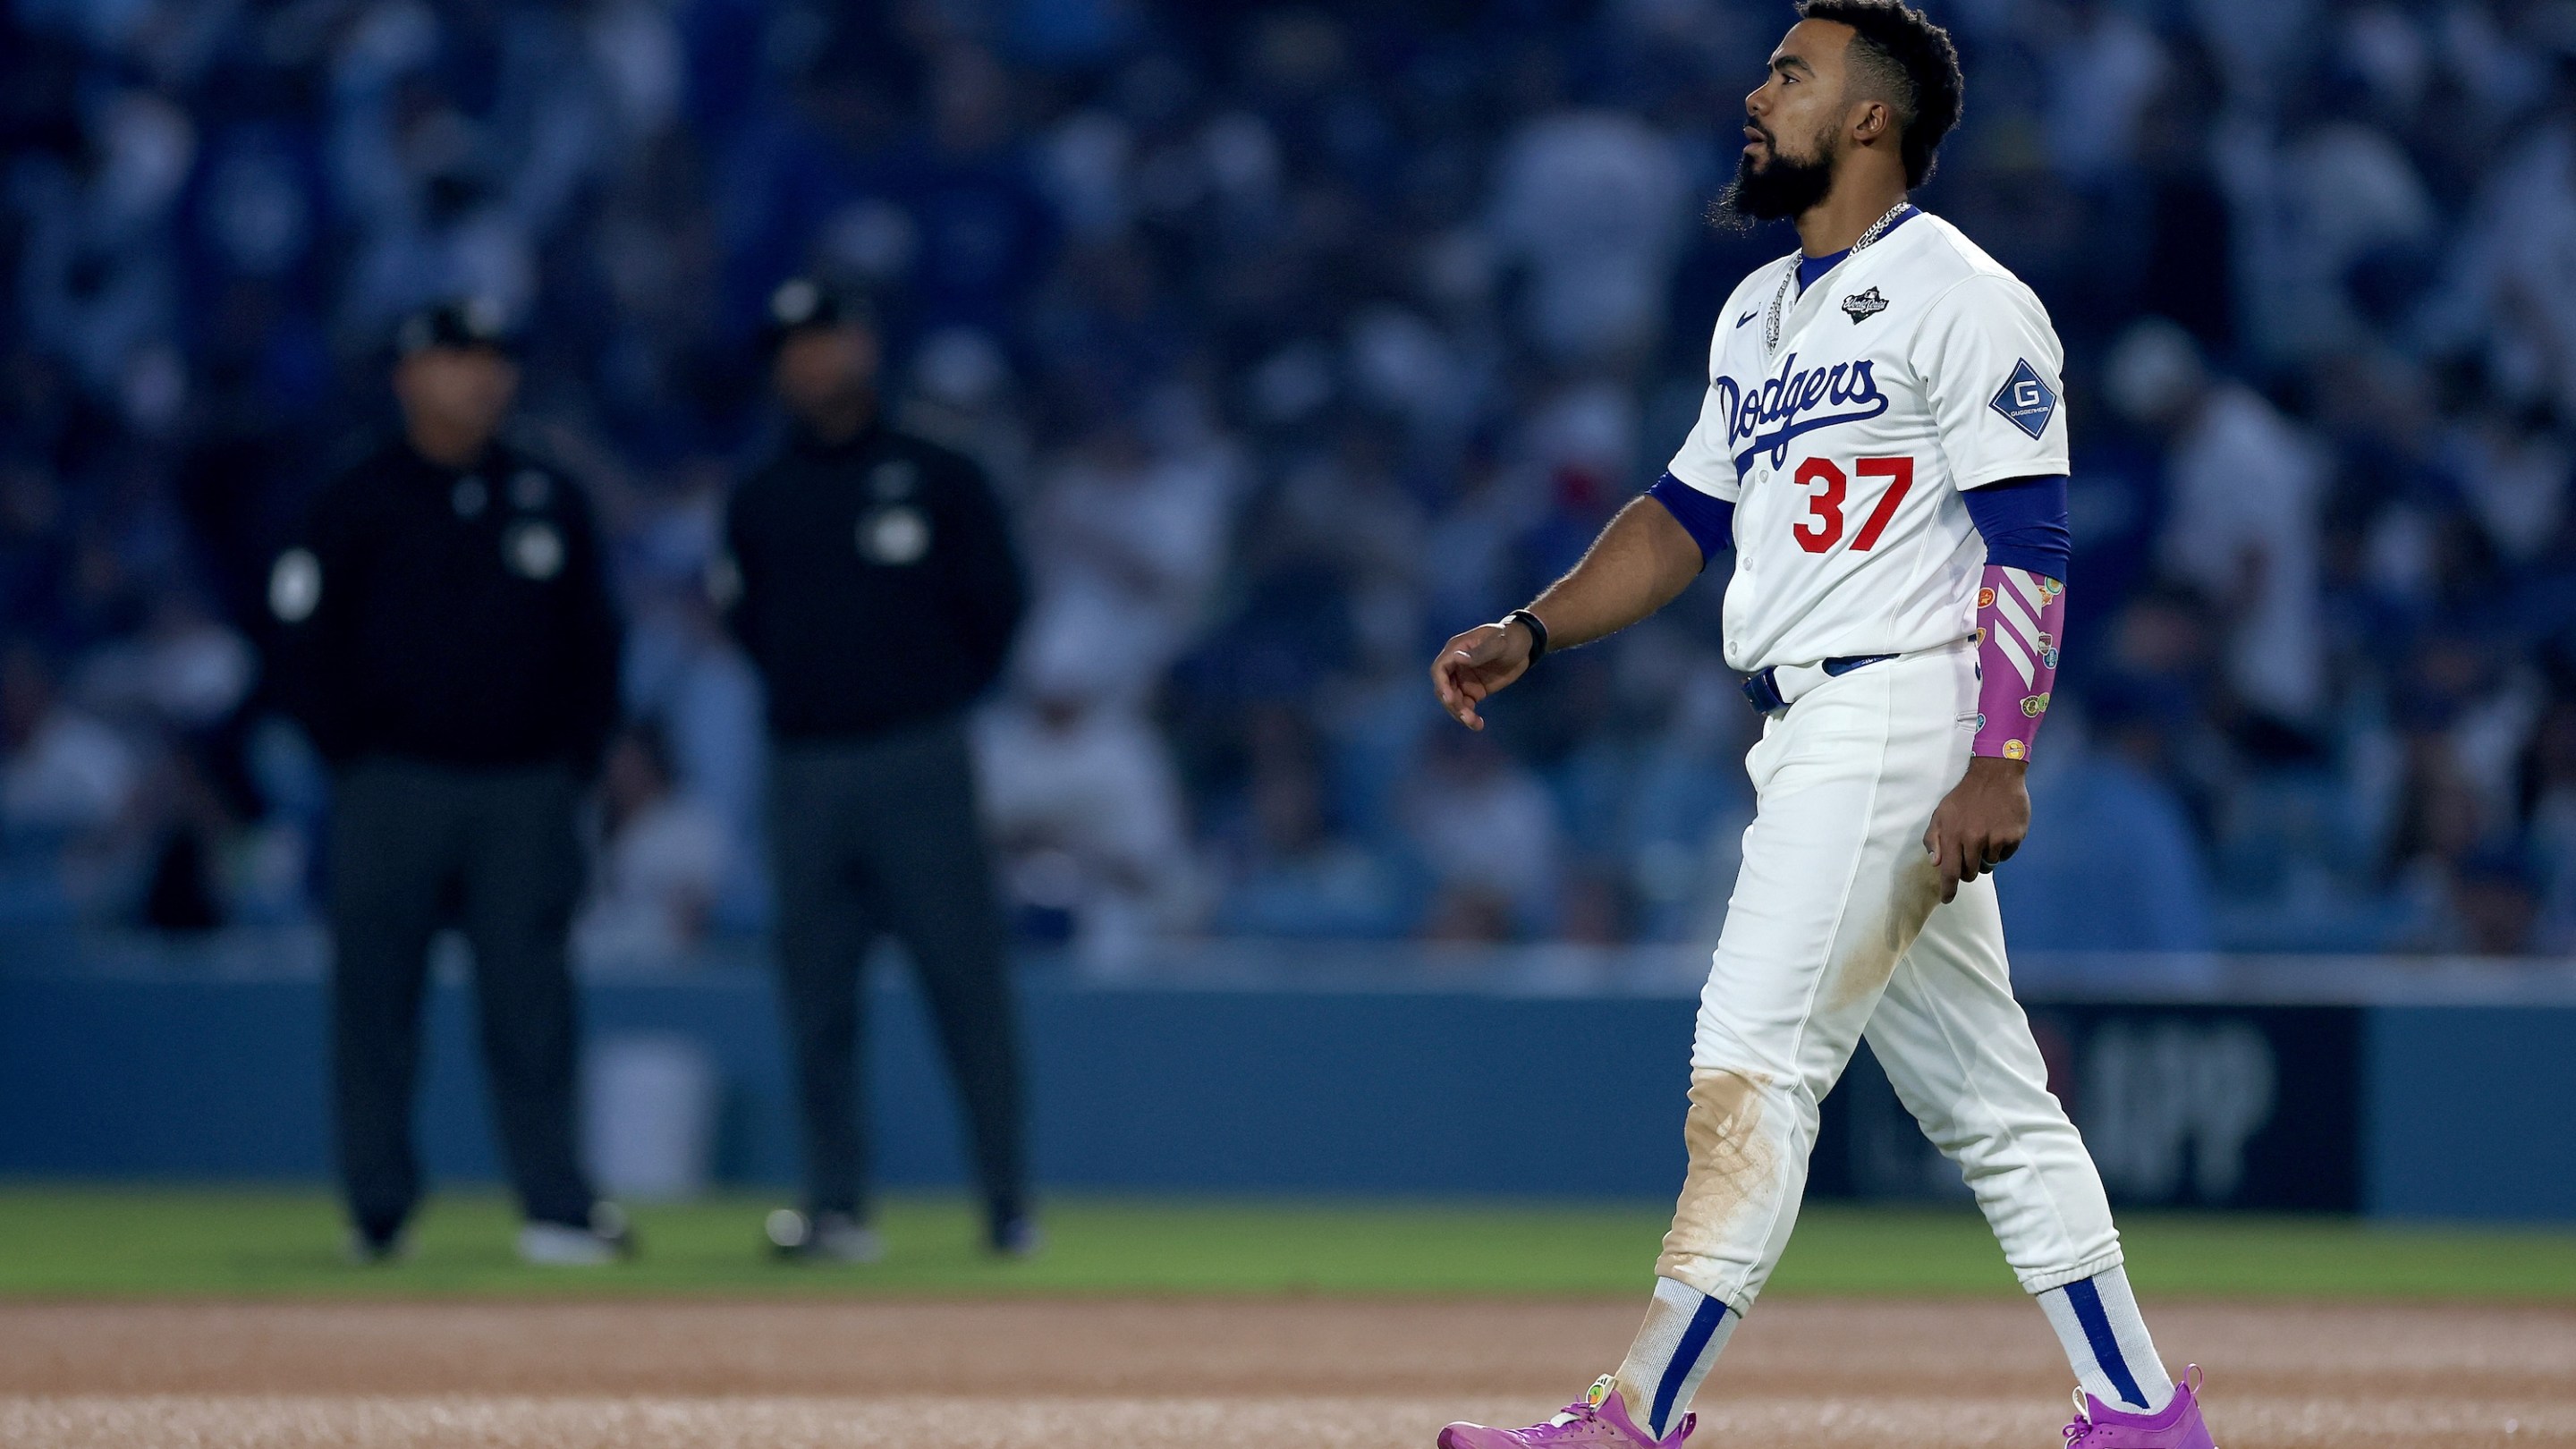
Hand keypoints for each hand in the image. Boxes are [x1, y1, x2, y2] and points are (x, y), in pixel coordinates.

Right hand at [1429, 619, 1535, 730]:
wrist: (1525, 646)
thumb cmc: (1510, 638)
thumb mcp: (1498, 643)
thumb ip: (1479, 653)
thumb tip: (1458, 658)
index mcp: (1456, 650)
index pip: (1439, 669)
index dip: (1441, 685)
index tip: (1450, 698)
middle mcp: (1456, 666)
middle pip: (1444, 689)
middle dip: (1452, 704)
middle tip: (1467, 715)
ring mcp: (1464, 680)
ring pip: (1453, 701)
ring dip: (1460, 713)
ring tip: (1475, 723)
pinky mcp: (1474, 691)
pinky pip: (1466, 706)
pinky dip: (1469, 717)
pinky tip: (1478, 724)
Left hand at [1923, 756, 2030, 902]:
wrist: (1996, 775)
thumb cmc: (1965, 796)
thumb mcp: (1941, 813)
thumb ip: (1934, 838)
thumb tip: (1936, 863)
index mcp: (1954, 835)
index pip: (1950, 871)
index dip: (1949, 889)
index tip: (1947, 899)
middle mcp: (1975, 840)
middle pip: (1971, 873)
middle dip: (1968, 870)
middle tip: (1970, 854)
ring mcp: (1996, 839)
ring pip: (1989, 865)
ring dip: (1986, 858)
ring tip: (1986, 836)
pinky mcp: (2014, 837)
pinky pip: (2006, 856)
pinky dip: (2002, 850)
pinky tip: (1999, 831)